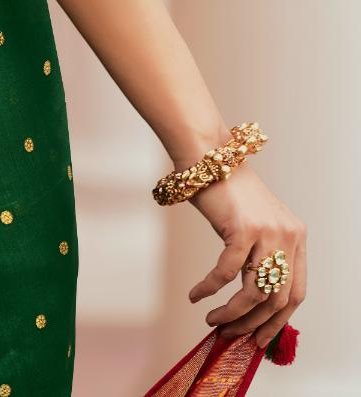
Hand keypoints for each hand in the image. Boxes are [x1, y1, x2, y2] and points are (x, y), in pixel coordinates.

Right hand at [185, 162, 305, 350]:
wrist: (208, 155)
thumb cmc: (225, 190)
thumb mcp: (255, 225)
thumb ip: (261, 256)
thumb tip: (252, 302)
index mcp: (296, 236)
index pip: (296, 292)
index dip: (278, 320)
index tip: (260, 337)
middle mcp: (288, 235)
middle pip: (278, 298)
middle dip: (254, 324)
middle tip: (232, 335)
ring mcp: (268, 232)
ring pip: (254, 292)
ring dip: (231, 313)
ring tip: (212, 319)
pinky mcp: (243, 229)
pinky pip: (226, 273)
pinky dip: (209, 289)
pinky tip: (196, 295)